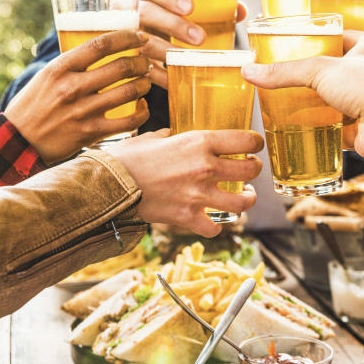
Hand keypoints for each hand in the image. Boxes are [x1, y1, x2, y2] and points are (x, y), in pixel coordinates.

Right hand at [5, 30, 150, 163]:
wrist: (18, 142)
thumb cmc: (33, 106)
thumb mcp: (46, 76)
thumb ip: (71, 63)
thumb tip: (102, 48)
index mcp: (59, 68)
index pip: (100, 44)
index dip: (127, 37)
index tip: (140, 36)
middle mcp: (72, 87)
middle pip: (121, 66)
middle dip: (141, 62)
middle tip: (145, 62)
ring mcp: (82, 111)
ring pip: (129, 91)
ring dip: (144, 84)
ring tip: (145, 81)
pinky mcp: (91, 133)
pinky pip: (128, 121)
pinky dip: (142, 112)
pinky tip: (143, 106)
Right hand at [107, 129, 263, 237]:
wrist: (109, 185)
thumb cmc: (127, 158)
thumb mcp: (152, 136)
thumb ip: (170, 136)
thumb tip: (172, 136)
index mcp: (199, 142)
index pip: (246, 141)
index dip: (255, 143)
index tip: (254, 145)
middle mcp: (204, 167)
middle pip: (250, 170)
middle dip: (254, 169)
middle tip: (250, 170)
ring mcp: (198, 195)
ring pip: (242, 203)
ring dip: (247, 200)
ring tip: (245, 197)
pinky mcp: (187, 218)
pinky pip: (215, 228)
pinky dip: (216, 226)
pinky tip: (214, 219)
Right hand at [131, 0, 246, 88]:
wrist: (126, 32)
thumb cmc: (161, 15)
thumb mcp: (176, 5)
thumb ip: (206, 5)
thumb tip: (240, 10)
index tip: (191, 8)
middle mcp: (124, 9)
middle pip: (144, 13)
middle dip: (173, 25)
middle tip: (200, 38)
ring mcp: (119, 33)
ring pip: (139, 41)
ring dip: (165, 50)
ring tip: (187, 59)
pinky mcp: (120, 57)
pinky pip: (138, 66)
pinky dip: (158, 74)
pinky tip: (175, 79)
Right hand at [242, 32, 363, 169]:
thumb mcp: (320, 70)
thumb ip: (285, 72)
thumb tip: (251, 71)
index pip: (344, 36)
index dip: (322, 38)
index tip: (300, 42)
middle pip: (340, 70)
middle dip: (318, 75)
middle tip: (291, 75)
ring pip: (339, 99)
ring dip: (319, 103)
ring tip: (291, 101)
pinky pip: (339, 127)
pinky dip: (323, 128)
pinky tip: (303, 128)